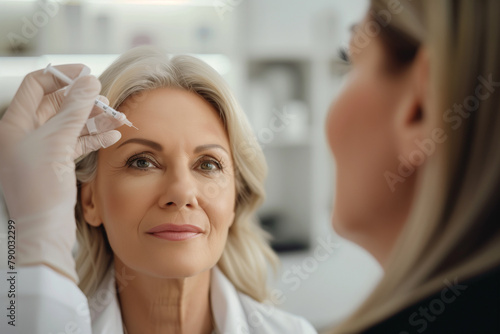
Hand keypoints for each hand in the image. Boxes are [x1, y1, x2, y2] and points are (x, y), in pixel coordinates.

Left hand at [0, 64, 121, 281]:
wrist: (43, 228)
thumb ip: (75, 109)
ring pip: (70, 124)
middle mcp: (25, 134)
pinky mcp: (55, 164)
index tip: (87, 74)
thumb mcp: (57, 141)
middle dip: (83, 100)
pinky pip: (75, 142)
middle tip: (105, 100)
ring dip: (93, 119)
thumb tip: (90, 82)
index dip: (62, 76)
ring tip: (115, 118)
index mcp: (14, 124)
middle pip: (56, 104)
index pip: (36, 85)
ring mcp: (41, 149)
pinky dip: (93, 137)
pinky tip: (111, 135)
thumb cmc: (40, 187)